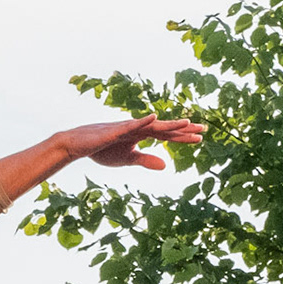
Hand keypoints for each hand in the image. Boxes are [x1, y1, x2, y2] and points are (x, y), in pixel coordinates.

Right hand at [58, 115, 205, 169]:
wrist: (78, 145)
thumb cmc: (102, 150)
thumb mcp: (127, 159)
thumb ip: (146, 160)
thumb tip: (165, 165)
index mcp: (142, 135)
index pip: (166, 135)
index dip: (183, 137)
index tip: (200, 138)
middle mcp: (138, 128)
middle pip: (165, 128)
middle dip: (184, 129)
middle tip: (204, 129)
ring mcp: (128, 127)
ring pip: (153, 126)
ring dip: (169, 124)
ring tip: (187, 122)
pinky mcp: (116, 130)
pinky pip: (132, 125)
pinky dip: (143, 121)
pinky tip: (154, 117)